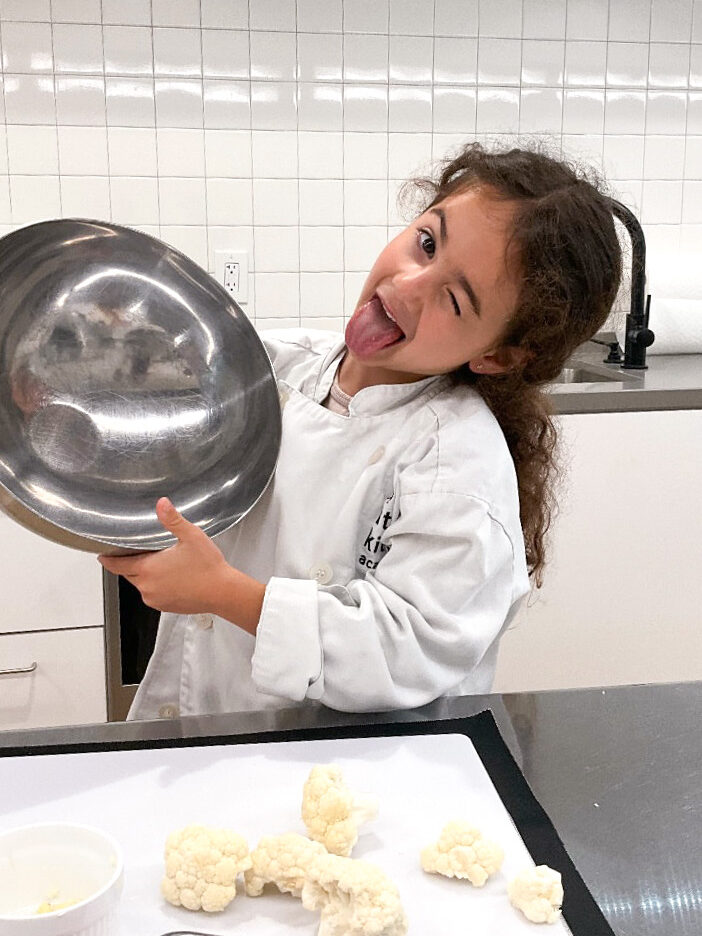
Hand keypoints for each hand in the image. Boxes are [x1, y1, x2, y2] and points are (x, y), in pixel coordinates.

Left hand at [98, 497, 230, 614]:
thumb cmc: (208, 567)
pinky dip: (157, 586)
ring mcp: (155, 599)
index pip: (116, 565)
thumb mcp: (190, 537)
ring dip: (145, 575)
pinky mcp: (165, 607)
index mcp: (148, 569)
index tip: (102, 555)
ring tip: (160, 564)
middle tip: (137, 552)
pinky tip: (171, 577)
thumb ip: (173, 520)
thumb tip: (162, 503)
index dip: (108, 559)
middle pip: (128, 574)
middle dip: (129, 564)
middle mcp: (147, 587)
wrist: (223, 592)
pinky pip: (153, 595)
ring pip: (141, 585)